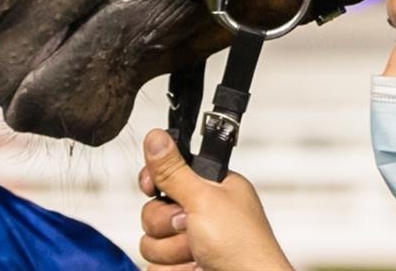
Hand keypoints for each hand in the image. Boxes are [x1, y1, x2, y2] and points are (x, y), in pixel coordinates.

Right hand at [137, 129, 292, 270]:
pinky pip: (155, 266)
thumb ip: (174, 170)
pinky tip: (196, 269)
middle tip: (191, 228)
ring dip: (172, 252)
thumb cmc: (244, 247)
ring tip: (200, 254)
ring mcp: (191, 243)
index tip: (152, 188)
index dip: (155, 182)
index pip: (167, 174)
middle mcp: (201, 213)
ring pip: (151, 241)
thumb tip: (156, 137)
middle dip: (168, 225)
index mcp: (211, 188)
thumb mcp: (204, 200)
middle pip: (152, 211)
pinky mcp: (183, 267)